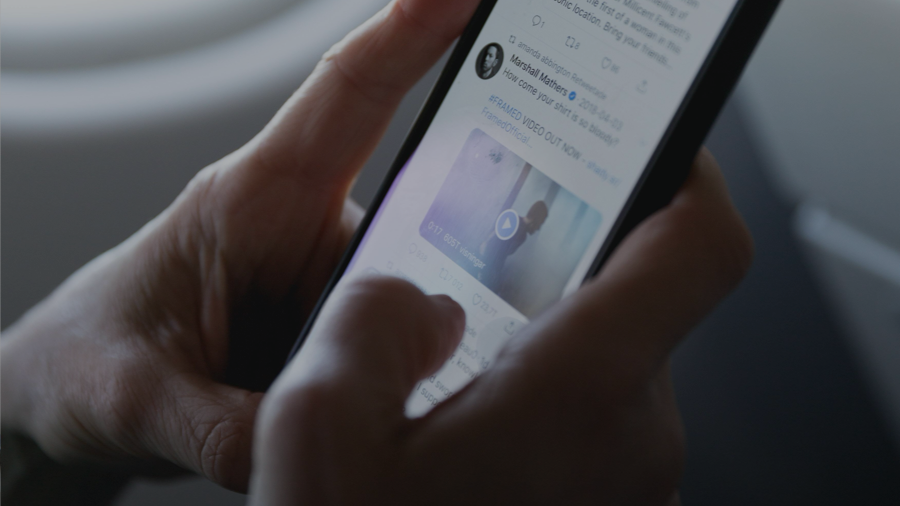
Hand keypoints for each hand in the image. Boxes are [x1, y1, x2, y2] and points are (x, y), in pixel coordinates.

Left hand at [0, 0, 480, 491]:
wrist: (68, 391)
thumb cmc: (88, 355)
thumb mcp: (133, 392)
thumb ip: (220, 425)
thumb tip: (308, 450)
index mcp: (251, 201)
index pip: (347, 97)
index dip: (411, 35)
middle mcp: (303, 231)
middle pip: (419, 210)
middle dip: (464, 243)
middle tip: (488, 297)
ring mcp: (326, 280)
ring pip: (414, 287)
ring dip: (419, 334)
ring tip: (404, 389)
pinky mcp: (334, 324)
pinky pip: (392, 336)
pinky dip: (403, 368)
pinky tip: (394, 405)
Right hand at [249, 150, 752, 504]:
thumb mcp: (315, 442)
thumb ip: (362, 326)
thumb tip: (413, 297)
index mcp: (578, 401)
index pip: (697, 249)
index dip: (685, 175)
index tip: (650, 143)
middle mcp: (631, 443)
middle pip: (631, 301)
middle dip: (554, 269)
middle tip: (472, 267)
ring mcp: (628, 482)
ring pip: (602, 361)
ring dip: (532, 339)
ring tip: (445, 361)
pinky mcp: (608, 503)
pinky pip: (590, 416)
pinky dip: (535, 393)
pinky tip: (459, 420)